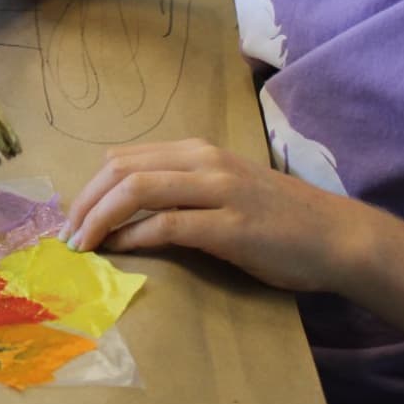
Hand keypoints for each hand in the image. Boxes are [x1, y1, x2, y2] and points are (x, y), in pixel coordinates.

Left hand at [63, 140, 373, 292]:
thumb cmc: (278, 219)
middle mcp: (203, 162)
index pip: (122, 158)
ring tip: (82, 246)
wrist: (336, 237)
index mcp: (197, 151)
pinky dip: (134, 238)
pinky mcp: (230, 226)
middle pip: (120, 170)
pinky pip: (167, 225)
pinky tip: (120, 252)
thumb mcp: (223, 188)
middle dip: (84, 203)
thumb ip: (179, 187)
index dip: (88, 188)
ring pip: (137, 190)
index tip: (73, 218)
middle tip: (67, 236)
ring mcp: (218, 191)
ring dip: (99, 219)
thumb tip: (124, 203)